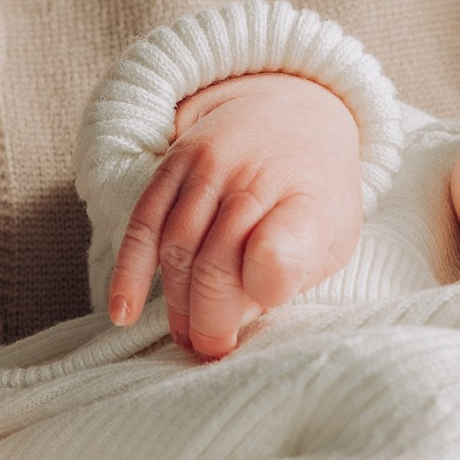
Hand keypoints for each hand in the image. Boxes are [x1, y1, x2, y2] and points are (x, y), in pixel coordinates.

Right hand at [106, 75, 363, 358]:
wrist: (293, 111)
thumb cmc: (314, 197)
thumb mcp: (335, 237)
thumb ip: (293, 275)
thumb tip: (238, 316)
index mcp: (309, 204)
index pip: (280, 252)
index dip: (259, 294)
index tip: (244, 331)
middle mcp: (256, 179)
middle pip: (216, 263)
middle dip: (208, 320)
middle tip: (209, 349)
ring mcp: (211, 167)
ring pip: (177, 248)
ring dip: (176, 303)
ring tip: (185, 335)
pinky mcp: (174, 164)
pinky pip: (143, 222)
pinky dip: (129, 271)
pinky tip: (124, 311)